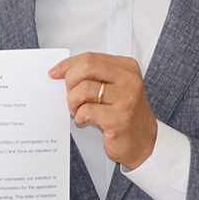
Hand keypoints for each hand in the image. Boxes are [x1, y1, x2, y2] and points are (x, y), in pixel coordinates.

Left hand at [49, 52, 156, 169]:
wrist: (143, 142)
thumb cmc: (125, 114)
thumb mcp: (115, 87)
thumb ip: (96, 76)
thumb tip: (63, 71)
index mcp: (127, 68)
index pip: (90, 58)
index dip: (68, 64)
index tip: (55, 72)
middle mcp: (129, 80)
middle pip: (87, 67)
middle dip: (70, 81)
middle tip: (70, 94)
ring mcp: (126, 99)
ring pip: (84, 89)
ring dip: (73, 102)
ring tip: (77, 110)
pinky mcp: (119, 118)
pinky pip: (86, 110)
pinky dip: (79, 115)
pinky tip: (84, 119)